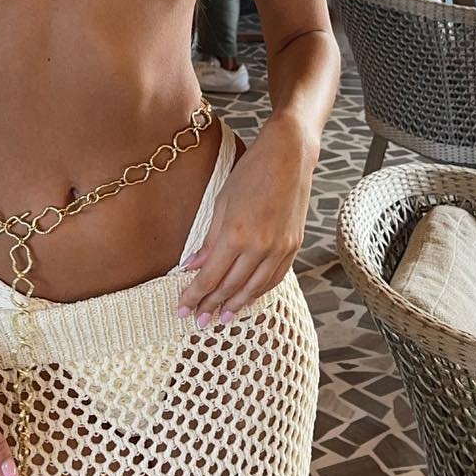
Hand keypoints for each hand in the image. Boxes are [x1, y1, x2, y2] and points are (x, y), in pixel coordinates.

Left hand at [177, 116, 314, 327]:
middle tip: (198, 321)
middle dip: (211, 305)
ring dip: (236, 304)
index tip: (181, 309)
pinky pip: (275, 278)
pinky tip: (248, 297)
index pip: (210, 277)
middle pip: (230, 287)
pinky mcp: (293, 246)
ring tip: (222, 317)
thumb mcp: (221, 203)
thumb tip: (192, 266)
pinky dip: (259, 291)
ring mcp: (280, 248)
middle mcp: (260, 247)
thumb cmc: (251, 172)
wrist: (289, 155)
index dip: (194, 296)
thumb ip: (208, 239)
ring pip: (254, 288)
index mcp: (236, 234)